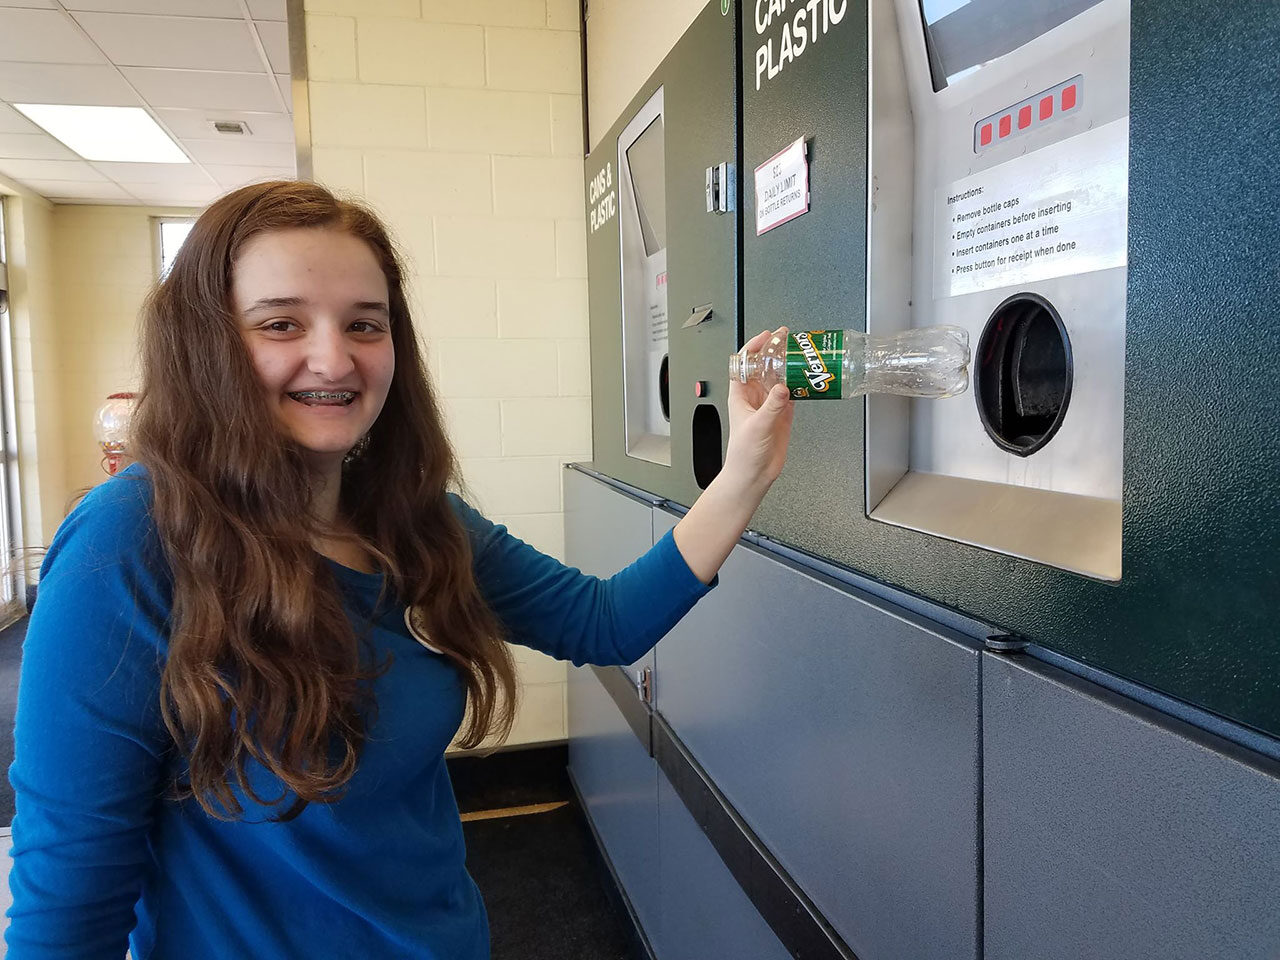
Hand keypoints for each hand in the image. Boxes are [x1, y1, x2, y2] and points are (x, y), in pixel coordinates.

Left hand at [722, 327, 794, 495]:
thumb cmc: (744, 453)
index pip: (743, 363)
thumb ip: (772, 406)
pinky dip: (800, 385)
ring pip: (779, 378)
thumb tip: (783, 387)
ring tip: (801, 355)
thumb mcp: (757, 425)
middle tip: (788, 340)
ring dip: (788, 367)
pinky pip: (792, 394)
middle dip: (774, 352)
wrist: (754, 475)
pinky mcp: (782, 415)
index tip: (767, 337)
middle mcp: (754, 397)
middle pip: (763, 367)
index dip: (753, 347)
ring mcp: (769, 405)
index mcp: (740, 395)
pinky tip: (808, 379)